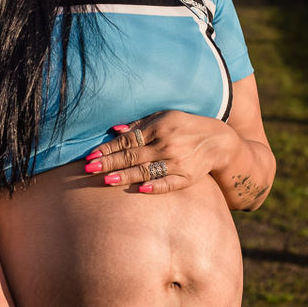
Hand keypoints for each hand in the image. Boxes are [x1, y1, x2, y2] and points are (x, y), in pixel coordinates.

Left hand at [84, 112, 234, 193]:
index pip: (128, 140)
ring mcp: (177, 162)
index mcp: (160, 128)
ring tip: (106, 180)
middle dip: (110, 162)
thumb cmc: (185, 126)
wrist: (217, 141)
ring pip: (147, 170)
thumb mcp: (164, 117)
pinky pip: (168, 183)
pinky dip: (155, 186)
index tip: (91, 156)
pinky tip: (140, 189)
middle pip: (133, 155)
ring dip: (125, 175)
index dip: (108, 148)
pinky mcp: (187, 177)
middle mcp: (167, 145)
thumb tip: (114, 129)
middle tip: (90, 169)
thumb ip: (139, 124)